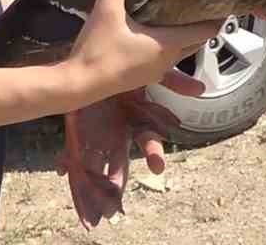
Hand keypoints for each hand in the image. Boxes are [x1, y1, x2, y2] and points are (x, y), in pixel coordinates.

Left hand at [57, 78, 190, 228]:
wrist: (100, 65)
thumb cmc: (127, 73)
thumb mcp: (151, 74)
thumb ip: (174, 81)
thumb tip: (201, 88)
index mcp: (136, 124)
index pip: (148, 142)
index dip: (153, 154)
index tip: (157, 167)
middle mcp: (118, 135)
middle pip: (119, 163)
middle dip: (117, 181)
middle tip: (115, 199)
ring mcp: (98, 136)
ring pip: (97, 163)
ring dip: (94, 181)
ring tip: (92, 199)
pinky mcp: (79, 131)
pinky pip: (73, 151)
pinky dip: (69, 162)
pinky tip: (64, 170)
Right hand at [62, 0, 218, 105]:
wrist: (77, 85)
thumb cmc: (97, 49)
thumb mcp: (108, 7)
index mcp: (167, 44)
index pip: (205, 30)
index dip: (217, 17)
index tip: (226, 2)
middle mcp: (166, 59)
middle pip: (196, 42)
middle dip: (204, 26)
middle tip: (209, 6)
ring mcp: (154, 72)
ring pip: (183, 56)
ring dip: (190, 43)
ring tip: (193, 25)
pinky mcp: (141, 79)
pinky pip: (167, 75)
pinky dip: (180, 74)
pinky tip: (186, 77)